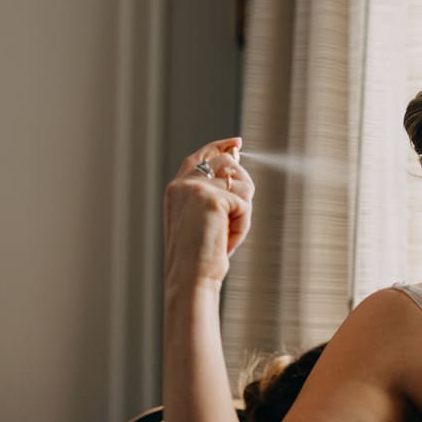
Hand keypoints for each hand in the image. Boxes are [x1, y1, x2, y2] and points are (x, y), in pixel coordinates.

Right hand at [162, 137, 254, 289]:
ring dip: (242, 213)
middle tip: (231, 221)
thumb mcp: (204, 219)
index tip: (237, 142)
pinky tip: (226, 241)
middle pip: (229, 166)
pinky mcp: (212, 199)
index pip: (201, 157)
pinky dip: (242, 227)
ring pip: (243, 186)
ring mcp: (196, 189)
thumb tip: (236, 164)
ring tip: (224, 236)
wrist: (189, 278)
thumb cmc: (198, 256)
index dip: (220, 147)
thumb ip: (215, 193)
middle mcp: (183, 184)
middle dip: (243, 189)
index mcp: (176, 189)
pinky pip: (245, 206)